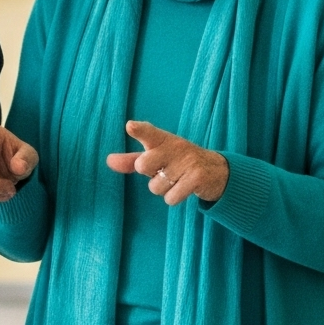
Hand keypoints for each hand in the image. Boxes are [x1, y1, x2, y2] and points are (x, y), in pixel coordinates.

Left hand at [105, 121, 228, 206]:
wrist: (215, 171)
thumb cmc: (178, 162)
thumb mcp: (156, 157)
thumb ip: (131, 160)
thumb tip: (108, 161)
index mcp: (163, 140)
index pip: (149, 133)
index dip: (139, 130)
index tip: (130, 126)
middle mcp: (175, 147)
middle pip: (143, 166)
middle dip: (150, 174)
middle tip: (164, 170)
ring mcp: (188, 161)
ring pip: (155, 187)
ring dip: (164, 189)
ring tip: (177, 179)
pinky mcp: (197, 177)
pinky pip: (170, 198)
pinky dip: (174, 197)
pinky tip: (184, 188)